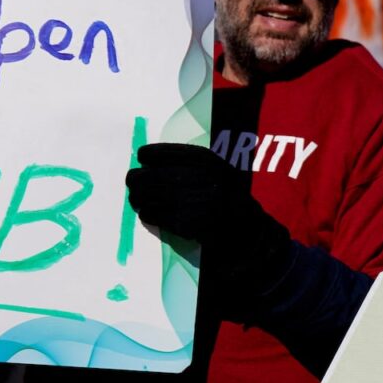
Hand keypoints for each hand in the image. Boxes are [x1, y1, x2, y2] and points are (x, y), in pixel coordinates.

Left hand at [127, 143, 291, 291]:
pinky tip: (151, 213)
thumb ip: (187, 163)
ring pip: (145, 196)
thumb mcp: (216, 170)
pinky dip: (147, 214)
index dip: (147, 156)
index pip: (160, 152)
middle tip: (134, 184)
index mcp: (205, 160)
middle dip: (136, 180)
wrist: (248, 230)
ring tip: (140, 200)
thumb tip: (147, 163)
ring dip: (138, 198)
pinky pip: (152, 215)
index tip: (143, 160)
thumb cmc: (229, 196)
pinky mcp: (184, 222)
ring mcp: (190, 201)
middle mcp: (197, 177)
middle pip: (147, 175)